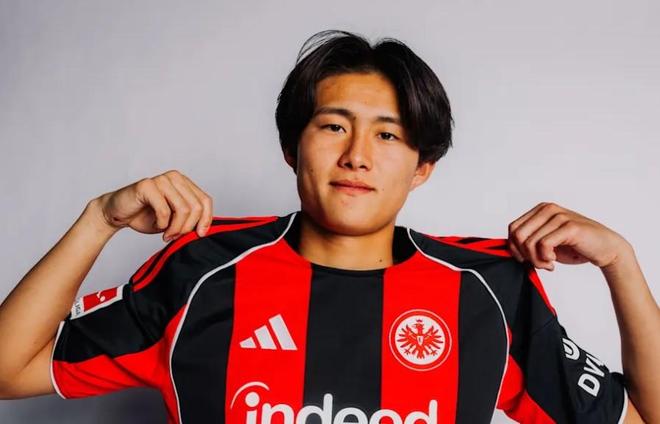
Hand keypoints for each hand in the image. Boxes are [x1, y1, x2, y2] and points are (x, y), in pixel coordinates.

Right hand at [95, 170, 213, 241]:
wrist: (117, 214)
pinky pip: (164, 210)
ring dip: (176, 228)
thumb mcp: (174, 219)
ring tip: (167, 235)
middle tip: (176, 237)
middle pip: (196, 207)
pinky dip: (162, 224)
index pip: (206, 200)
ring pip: (183, 209)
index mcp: (184, 183)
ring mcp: (161, 179)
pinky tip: (157, 226)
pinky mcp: (147, 185)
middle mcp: (175, 177)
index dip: (206, 220)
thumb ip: (190, 219)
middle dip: (188, 227)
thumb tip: (205, 230)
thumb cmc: (146, 216)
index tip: (200, 234)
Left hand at [507, 202, 630, 270]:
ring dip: (536, 260)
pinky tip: (553, 262)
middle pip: (517, 234)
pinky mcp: (569, 226)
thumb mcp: (546, 243)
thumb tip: (507, 249)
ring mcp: (558, 216)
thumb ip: (528, 241)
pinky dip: (544, 258)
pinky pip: (543, 244)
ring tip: (547, 264)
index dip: (515, 248)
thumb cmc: (575, 247)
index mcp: (540, 210)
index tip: (527, 260)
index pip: (512, 228)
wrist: (606, 250)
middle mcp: (547, 209)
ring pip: (529, 241)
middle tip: (538, 264)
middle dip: (524, 254)